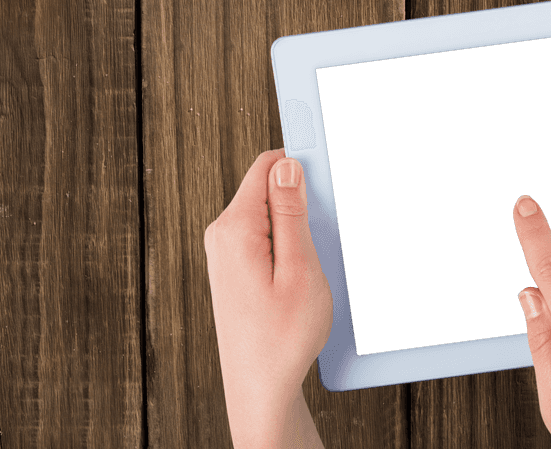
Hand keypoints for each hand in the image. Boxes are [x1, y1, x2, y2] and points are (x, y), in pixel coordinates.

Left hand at [204, 149, 332, 447]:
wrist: (260, 388)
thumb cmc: (282, 339)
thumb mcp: (300, 270)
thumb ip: (291, 213)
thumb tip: (287, 166)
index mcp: (236, 229)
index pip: (267, 165)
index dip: (301, 162)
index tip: (328, 163)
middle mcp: (222, 235)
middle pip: (268, 187)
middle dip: (302, 199)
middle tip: (325, 233)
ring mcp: (225, 252)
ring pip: (269, 213)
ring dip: (297, 226)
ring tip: (313, 264)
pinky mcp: (233, 268)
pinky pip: (265, 235)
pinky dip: (288, 244)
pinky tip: (302, 275)